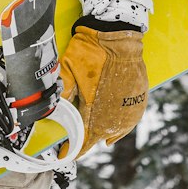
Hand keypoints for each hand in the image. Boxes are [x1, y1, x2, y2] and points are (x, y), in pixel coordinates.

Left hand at [59, 27, 147, 154]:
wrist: (117, 34)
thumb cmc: (90, 50)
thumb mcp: (68, 69)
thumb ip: (61, 92)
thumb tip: (49, 112)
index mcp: (94, 109)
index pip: (82, 140)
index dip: (72, 149)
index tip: (64, 154)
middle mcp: (113, 114)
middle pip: (98, 137)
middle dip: (86, 141)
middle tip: (75, 144)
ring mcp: (128, 108)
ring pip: (114, 132)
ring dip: (102, 135)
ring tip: (92, 139)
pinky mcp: (139, 100)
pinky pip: (129, 123)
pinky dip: (119, 130)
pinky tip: (112, 135)